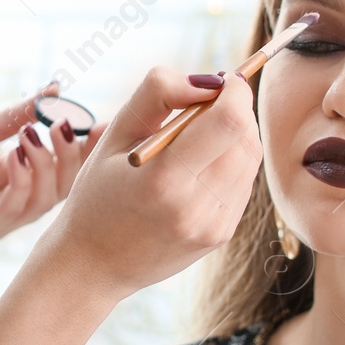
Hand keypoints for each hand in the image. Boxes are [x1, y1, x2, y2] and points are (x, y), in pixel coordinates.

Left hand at [0, 81, 102, 251]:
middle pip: (64, 185)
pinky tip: (17, 154)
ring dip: (49, 164)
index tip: (109, 121)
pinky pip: (14, 208)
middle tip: (71, 124)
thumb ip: (15, 117)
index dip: (87, 147)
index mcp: (14, 180)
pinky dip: (23, 180)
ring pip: (45, 199)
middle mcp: (12, 203)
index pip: (64, 166)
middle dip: (76, 154)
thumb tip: (54, 90)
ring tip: (37, 134)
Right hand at [32, 66, 261, 305]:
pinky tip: (196, 167)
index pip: (229, 121)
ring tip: (194, 138)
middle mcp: (196, 207)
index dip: (234, 91)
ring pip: (251, 157)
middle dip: (233, 109)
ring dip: (234, 134)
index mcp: (163, 180)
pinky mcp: (222, 235)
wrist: (93, 265)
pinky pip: (244, 181)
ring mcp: (214, 226)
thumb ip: (158, 94)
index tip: (219, 81)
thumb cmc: (97, 194)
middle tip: (201, 107)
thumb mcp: (113, 135)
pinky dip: (229, 161)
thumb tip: (208, 79)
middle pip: (246, 136)